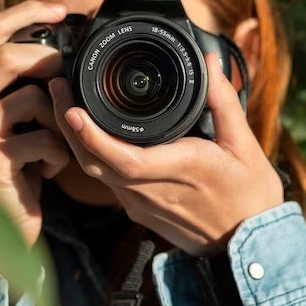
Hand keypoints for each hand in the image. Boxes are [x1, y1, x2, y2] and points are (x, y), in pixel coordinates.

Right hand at [0, 1, 71, 247]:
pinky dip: (58, 154)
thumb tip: (66, 40)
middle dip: (48, 63)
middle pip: (6, 57)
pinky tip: (49, 169)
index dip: (26, 12)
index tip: (62, 10)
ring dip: (59, 121)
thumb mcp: (21, 115)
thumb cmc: (21, 161)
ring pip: (31, 98)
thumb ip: (29, 81)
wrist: (6, 219)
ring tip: (57, 143)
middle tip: (68, 79)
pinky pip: (41, 139)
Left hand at [48, 54, 283, 255]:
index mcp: (180, 169)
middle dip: (68, 125)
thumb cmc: (250, 195)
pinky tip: (86, 131)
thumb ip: (224, 101)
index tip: (71, 108)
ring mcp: (141, 204)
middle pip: (94, 162)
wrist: (248, 244)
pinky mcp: (138, 210)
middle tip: (56, 87)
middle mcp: (152, 191)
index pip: (123, 157)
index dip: (91, 135)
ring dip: (75, 138)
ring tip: (65, 102)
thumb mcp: (245, 145)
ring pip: (96, 171)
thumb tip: (211, 61)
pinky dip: (91, 153)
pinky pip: (106, 180)